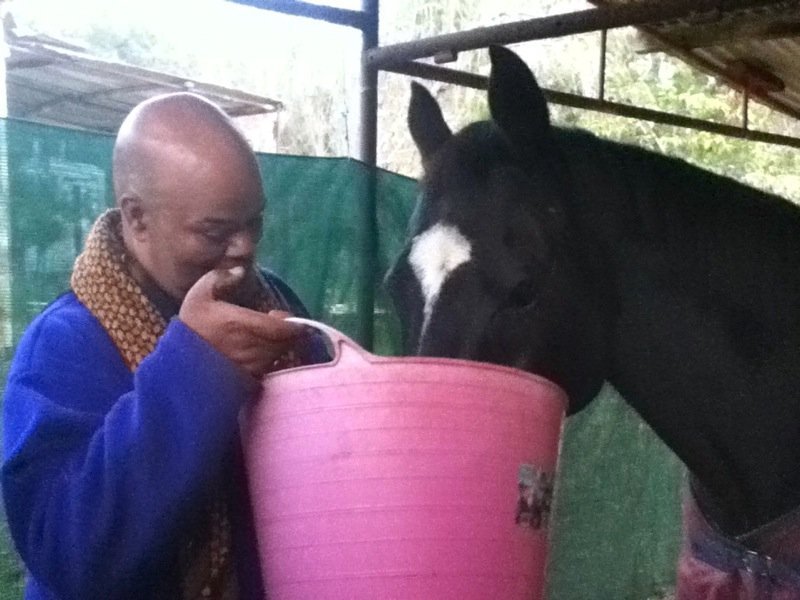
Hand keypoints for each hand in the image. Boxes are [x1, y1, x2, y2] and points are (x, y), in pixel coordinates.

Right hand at [179, 267, 307, 377]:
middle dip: (288, 332)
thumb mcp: (198, 296)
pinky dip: (272, 357)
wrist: (181, 366)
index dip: (293, 323)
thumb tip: (239, 270)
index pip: (284, 327)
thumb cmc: (192, 329)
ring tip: (268, 334)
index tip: (284, 316)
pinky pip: (271, 365)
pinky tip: (260, 350)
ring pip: (280, 352)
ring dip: (280, 343)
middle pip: (287, 341)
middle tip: (279, 323)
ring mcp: (255, 363)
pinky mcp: (252, 376)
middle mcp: (256, 345)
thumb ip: (219, 279)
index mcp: (245, 324)